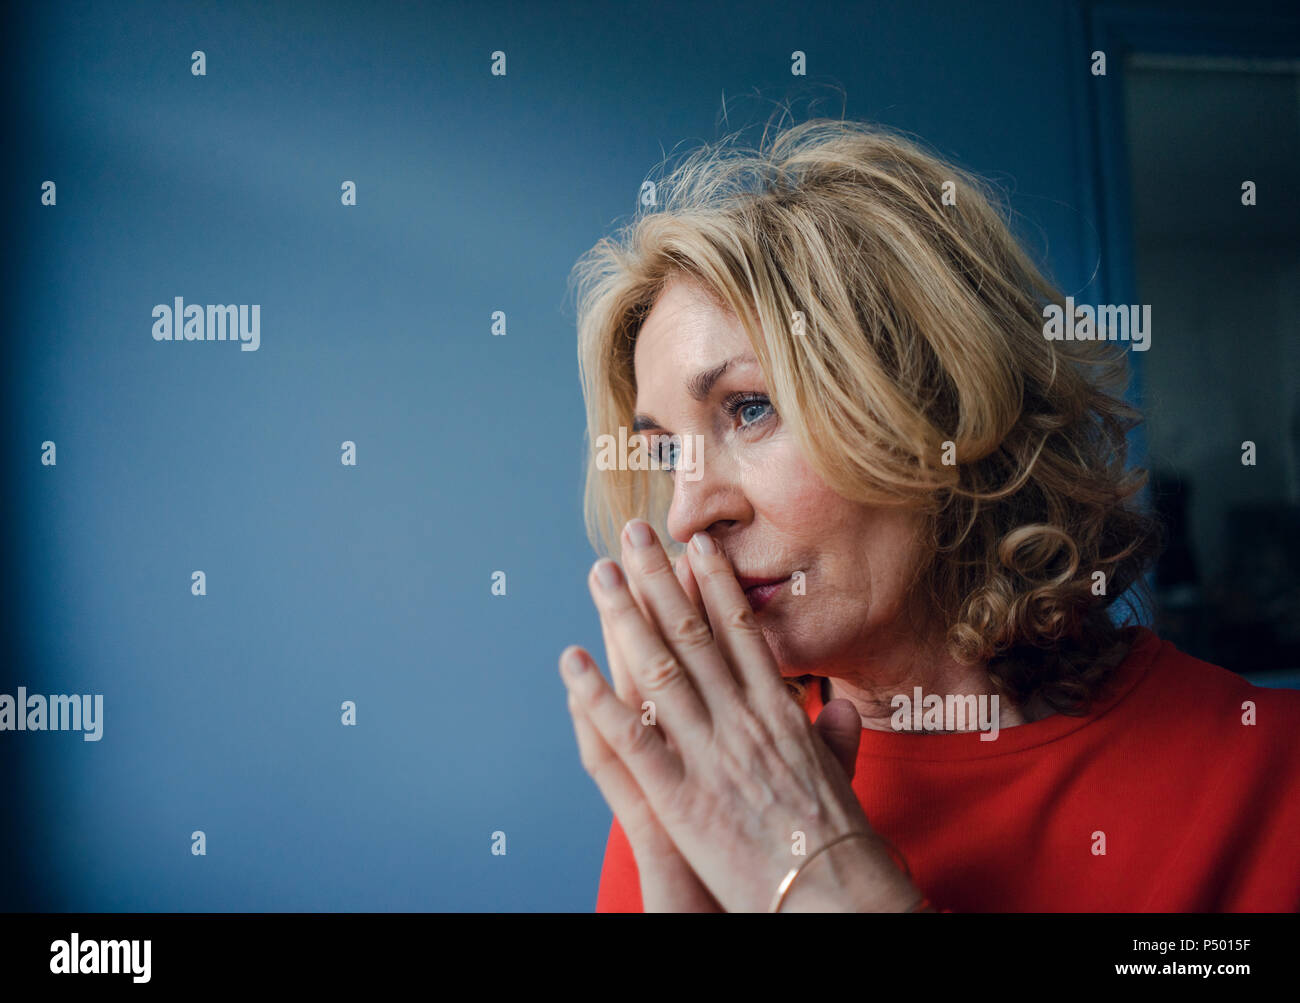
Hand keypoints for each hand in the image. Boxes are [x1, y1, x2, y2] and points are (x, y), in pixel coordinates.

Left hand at [560, 520, 924, 911]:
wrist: (839, 897)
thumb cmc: (841, 841)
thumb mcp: (841, 776)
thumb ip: (833, 736)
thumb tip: (838, 707)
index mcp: (779, 712)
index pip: (740, 631)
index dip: (713, 583)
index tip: (695, 545)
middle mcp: (742, 720)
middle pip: (692, 633)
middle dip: (659, 579)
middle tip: (632, 534)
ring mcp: (709, 754)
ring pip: (658, 668)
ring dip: (624, 615)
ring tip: (600, 574)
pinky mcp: (679, 797)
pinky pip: (629, 737)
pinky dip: (595, 697)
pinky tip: (571, 662)